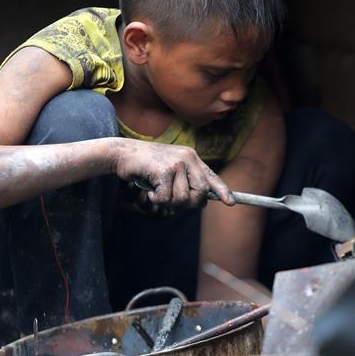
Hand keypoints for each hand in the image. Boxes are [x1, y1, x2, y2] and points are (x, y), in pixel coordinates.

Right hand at [113, 139, 234, 208]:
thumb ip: (186, 182)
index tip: (231, 202)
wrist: (124, 153)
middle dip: (190, 202)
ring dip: (168, 201)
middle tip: (173, 200)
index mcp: (191, 157)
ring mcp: (177, 163)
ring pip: (183, 198)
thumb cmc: (146, 165)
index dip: (222, 190)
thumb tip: (202, 203)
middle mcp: (188, 158)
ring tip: (157, 189)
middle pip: (201, 192)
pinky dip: (156, 199)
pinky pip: (166, 198)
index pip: (211, 176)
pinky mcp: (164, 170)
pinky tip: (150, 188)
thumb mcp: (170, 170)